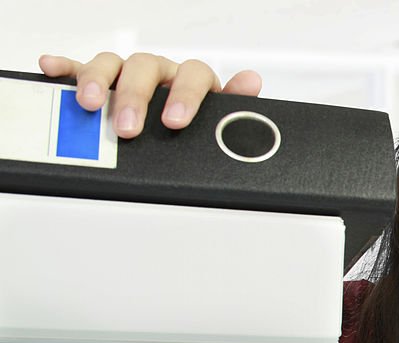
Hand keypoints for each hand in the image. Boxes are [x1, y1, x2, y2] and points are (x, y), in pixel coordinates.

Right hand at [38, 52, 261, 138]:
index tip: (175, 122)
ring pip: (112, 64)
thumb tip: (251, 81)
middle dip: (135, 97)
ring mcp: (126, 74)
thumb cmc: (193, 121)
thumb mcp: (215, 119)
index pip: (191, 75)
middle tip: (128, 128)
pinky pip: (78, 68)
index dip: (184, 96)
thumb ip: (232, 103)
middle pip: (145, 67)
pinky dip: (66, 68)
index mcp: (189, 79)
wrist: (173, 124)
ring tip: (90, 104)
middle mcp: (158, 71)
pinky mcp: (97, 80)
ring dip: (99, 81)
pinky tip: (52, 70)